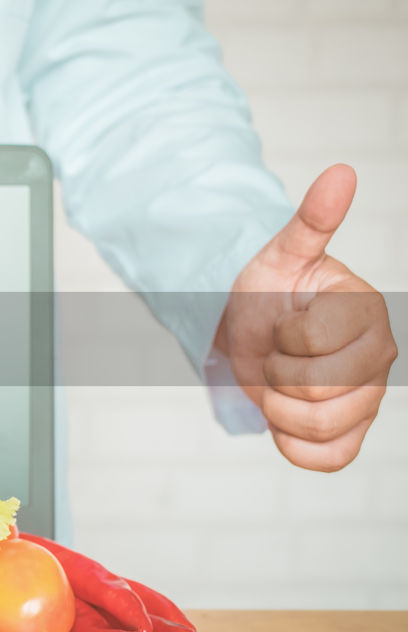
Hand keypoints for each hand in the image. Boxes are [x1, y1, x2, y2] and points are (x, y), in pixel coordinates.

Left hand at [215, 164, 396, 471]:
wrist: (252, 331)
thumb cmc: (270, 292)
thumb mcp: (281, 256)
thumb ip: (312, 220)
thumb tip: (340, 172)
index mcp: (367, 313)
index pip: (312, 345)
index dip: (281, 339)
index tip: (283, 323)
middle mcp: (379, 358)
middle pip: (316, 392)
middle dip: (276, 375)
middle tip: (277, 356)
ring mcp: (368, 399)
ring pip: (317, 428)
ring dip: (278, 409)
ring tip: (279, 383)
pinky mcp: (351, 432)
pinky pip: (327, 458)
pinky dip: (293, 445)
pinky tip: (285, 418)